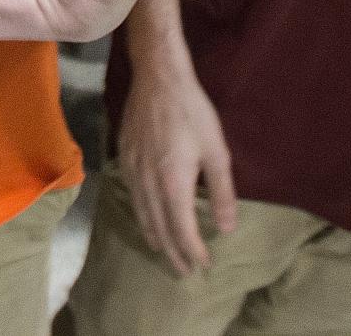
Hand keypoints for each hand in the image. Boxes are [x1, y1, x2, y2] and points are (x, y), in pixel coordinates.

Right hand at [116, 61, 238, 275]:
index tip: (204, 265)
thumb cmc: (192, 112)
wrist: (156, 78)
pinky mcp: (124, 159)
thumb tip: (226, 228)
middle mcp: (148, 184)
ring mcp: (132, 172)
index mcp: (173, 184)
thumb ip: (221, 192)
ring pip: (142, 215)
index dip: (193, 251)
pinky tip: (147, 218)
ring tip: (166, 253)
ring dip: (156, 238)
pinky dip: (142, 216)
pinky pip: (132, 198)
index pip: (182, 230)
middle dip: (174, 253)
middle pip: (159, 229)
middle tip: (185, 272)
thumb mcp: (216, 151)